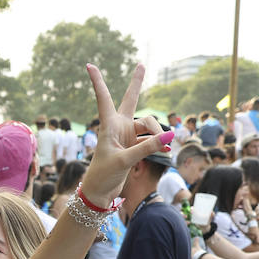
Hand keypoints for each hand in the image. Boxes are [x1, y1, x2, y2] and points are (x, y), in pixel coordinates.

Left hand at [80, 64, 172, 204]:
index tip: (89, 65)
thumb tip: (169, 136)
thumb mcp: (124, 161)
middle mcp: (118, 127)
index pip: (104, 98)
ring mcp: (127, 136)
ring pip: (148, 126)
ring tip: (166, 148)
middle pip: (131, 100)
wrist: (99, 193)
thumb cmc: (103, 175)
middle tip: (141, 65)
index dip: (97, 81)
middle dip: (136, 84)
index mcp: (108, 125)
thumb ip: (147, 148)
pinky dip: (159, 145)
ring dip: (158, 135)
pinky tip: (168, 150)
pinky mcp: (133, 146)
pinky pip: (151, 140)